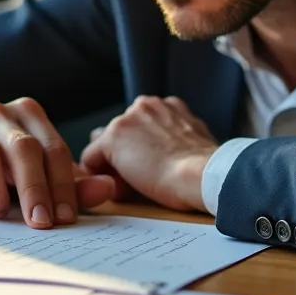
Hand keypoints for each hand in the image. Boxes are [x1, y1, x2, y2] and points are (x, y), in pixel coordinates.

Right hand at [0, 98, 117, 227]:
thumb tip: (109, 189)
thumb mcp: (36, 179)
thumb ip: (71, 186)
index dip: (63, 184)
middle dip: (35, 188)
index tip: (66, 219)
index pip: (53, 148)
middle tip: (40, 223)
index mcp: (28, 115)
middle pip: (23, 148)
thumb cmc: (0, 173)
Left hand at [80, 96, 216, 211]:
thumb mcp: (194, 146)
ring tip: (131, 186)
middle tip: (139, 181)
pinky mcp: (113, 138)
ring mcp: (127, 119)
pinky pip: (91, 159)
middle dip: (124, 157)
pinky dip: (99, 176)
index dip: (141, 154)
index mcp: (168, 107)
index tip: (151, 172)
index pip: (140, 128)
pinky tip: (120, 189)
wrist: (203, 174)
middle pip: (120, 134)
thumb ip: (174, 141)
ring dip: (112, 166)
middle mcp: (146, 105)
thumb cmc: (204, 170)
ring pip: (105, 147)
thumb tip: (162, 154)